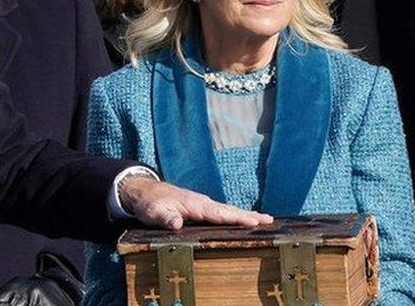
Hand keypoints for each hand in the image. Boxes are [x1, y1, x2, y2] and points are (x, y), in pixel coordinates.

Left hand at [119, 176, 272, 229]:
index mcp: (195, 205)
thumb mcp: (154, 212)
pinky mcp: (200, 208)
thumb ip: (166, 218)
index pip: (220, 213)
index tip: (255, 222)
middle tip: (270, 220)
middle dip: (249, 215)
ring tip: (264, 221)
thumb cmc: (150, 203)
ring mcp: (202, 205)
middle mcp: (202, 203)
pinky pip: (221, 213)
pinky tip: (241, 221)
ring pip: (227, 210)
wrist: (145, 191)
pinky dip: (234, 216)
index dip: (237, 218)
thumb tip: (178, 224)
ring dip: (245, 215)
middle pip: (229, 210)